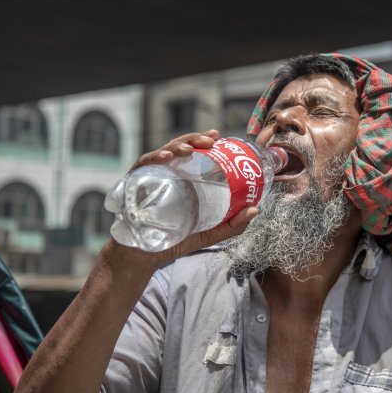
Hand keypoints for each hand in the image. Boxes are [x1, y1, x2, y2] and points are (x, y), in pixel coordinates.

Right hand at [107, 129, 259, 267]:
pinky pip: (144, 164)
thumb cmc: (174, 240)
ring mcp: (151, 176)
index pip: (195, 154)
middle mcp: (168, 173)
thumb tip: (255, 209)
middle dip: (195, 139)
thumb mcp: (208, 233)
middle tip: (210, 140)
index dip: (204, 141)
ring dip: (178, 146)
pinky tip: (167, 158)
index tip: (218, 136)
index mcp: (184, 179)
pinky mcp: (135, 182)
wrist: (144, 256)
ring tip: (190, 149)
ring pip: (164, 152)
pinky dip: (155, 158)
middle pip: (181, 148)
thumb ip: (232, 225)